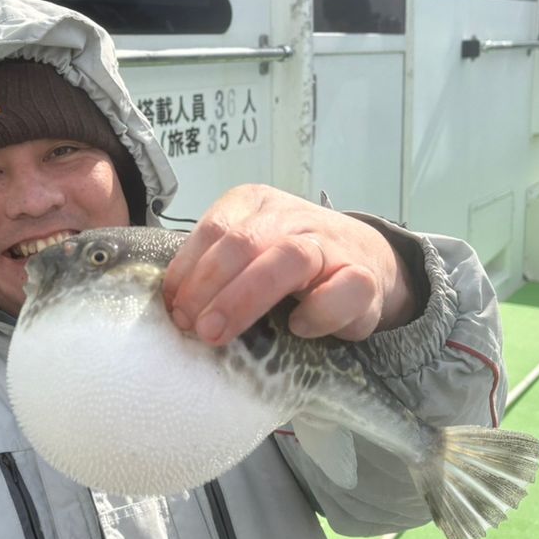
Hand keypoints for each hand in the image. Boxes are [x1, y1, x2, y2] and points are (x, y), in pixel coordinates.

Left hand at [161, 185, 417, 345]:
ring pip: (288, 258)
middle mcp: (291, 217)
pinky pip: (344, 289)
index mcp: (254, 205)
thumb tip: (171, 305)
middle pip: (243, 242)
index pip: (213, 230)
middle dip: (208, 287)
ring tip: (217, 333)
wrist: (368, 260)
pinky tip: (298, 328)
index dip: (187, 272)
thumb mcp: (246, 254)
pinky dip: (318, 311)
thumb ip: (211, 270)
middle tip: (191, 326)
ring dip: (246, 298)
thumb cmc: (289, 264)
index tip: (172, 309)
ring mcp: (330, 244)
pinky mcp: (364, 278)